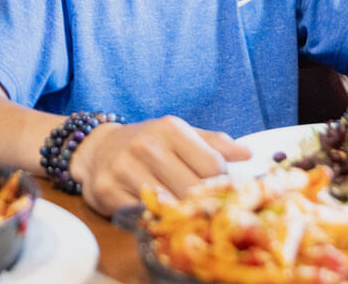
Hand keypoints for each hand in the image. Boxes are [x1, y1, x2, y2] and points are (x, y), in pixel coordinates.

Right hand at [67, 115, 250, 215]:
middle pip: (192, 188)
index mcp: (169, 127)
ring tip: (184, 215)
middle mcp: (146, 145)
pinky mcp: (106, 190)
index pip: (212, 166)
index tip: (219, 191)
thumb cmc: (149, 144)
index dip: (221, 184)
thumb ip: (214, 144)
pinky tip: (157, 215)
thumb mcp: (181, 136)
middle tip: (206, 211)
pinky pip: (141, 215)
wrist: (98, 149)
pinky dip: (153, 220)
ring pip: (167, 204)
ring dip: (179, 215)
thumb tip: (249, 154)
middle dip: (202, 204)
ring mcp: (123, 167)